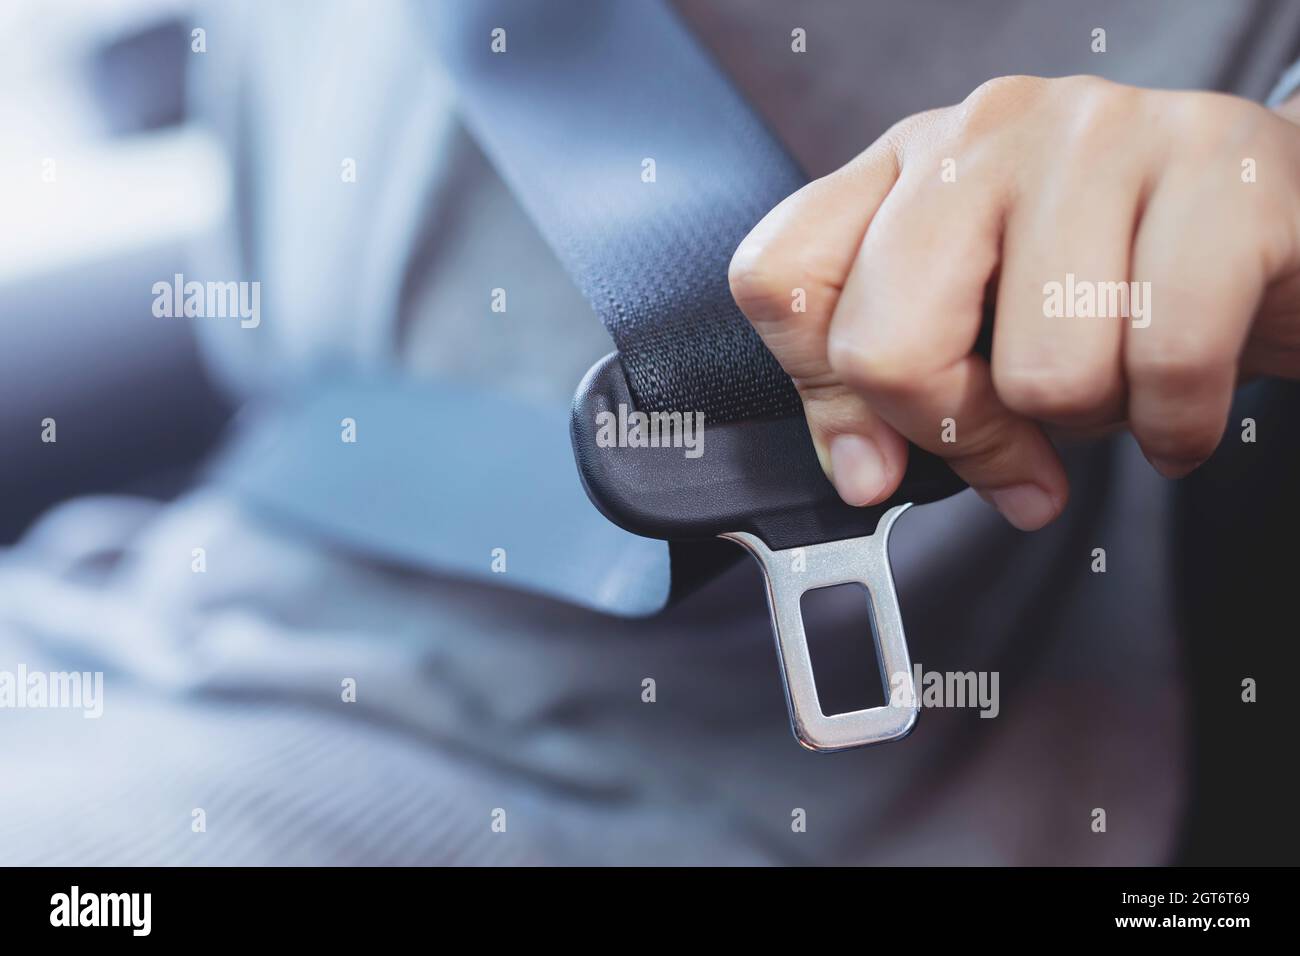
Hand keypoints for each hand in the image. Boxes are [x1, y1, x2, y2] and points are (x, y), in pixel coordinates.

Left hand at [729, 74, 1299, 528]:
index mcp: (904, 167)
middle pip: (884, 344)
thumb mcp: (980, 329)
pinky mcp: (1219, 171)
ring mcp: (1098, 136)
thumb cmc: (1118, 282)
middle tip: (1021, 429)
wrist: (1285, 228)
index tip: (883, 445)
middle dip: (961, 429)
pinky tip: (1182, 406)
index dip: (821, 393)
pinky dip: (1177, 425)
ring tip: (1118, 372)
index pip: (778, 279)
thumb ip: (896, 392)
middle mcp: (983, 132)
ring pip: (1038, 373)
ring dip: (1089, 420)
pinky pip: (1163, 363)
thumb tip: (863, 476)